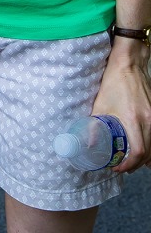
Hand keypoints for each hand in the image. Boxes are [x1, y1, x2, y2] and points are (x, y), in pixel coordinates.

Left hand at [92, 37, 150, 172]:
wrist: (129, 65)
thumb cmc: (113, 83)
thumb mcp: (100, 104)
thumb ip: (94, 126)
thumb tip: (88, 144)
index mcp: (133, 120)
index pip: (137, 152)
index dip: (128, 164)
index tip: (117, 167)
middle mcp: (148, 121)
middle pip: (148, 153)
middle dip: (135, 164)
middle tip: (123, 167)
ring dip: (145, 158)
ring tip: (133, 162)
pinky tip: (144, 150)